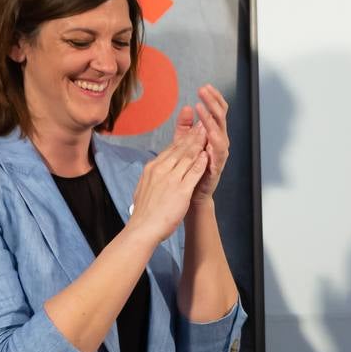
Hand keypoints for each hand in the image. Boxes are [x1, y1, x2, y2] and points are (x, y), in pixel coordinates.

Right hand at [127, 127, 208, 242]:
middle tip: (203, 123)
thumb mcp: (144, 187)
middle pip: (180, 149)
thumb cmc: (145, 212)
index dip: (183, 139)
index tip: (191, 130)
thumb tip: (154, 170)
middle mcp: (161, 170)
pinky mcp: (180, 190)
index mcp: (152, 168)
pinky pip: (193, 173)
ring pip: (187, 157)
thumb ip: (152, 177)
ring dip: (199, 143)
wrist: (142, 228)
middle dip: (193, 135)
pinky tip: (207, 154)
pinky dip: (201, 162)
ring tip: (208, 133)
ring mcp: (171, 179)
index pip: (170, 149)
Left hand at [174, 84, 229, 203]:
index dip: (213, 99)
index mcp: (213, 134)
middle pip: (221, 117)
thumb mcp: (185, 142)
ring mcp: (220, 153)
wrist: (193, 193)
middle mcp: (220, 141)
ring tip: (202, 107)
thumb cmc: (191, 168)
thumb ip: (185, 126)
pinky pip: (218, 151)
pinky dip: (214, 140)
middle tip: (203, 91)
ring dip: (212, 119)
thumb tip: (187, 107)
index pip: (217, 112)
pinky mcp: (217, 165)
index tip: (205, 86)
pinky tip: (208, 132)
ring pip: (220, 131)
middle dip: (213, 103)